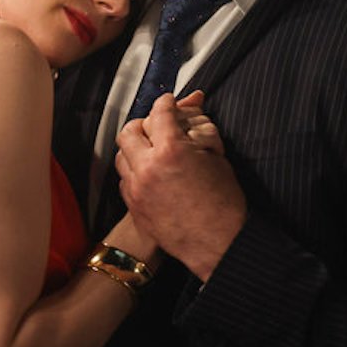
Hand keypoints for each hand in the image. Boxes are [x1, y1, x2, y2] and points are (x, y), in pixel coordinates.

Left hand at [116, 94, 246, 280]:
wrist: (219, 244)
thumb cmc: (224, 204)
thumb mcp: (217, 158)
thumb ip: (198, 131)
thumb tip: (192, 106)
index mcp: (170, 151)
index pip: (160, 113)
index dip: (166, 103)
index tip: (169, 102)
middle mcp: (147, 167)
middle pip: (129, 131)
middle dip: (143, 123)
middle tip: (157, 125)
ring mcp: (136, 188)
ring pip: (121, 155)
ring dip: (135, 148)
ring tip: (153, 150)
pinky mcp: (133, 206)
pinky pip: (124, 179)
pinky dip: (134, 171)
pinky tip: (151, 173)